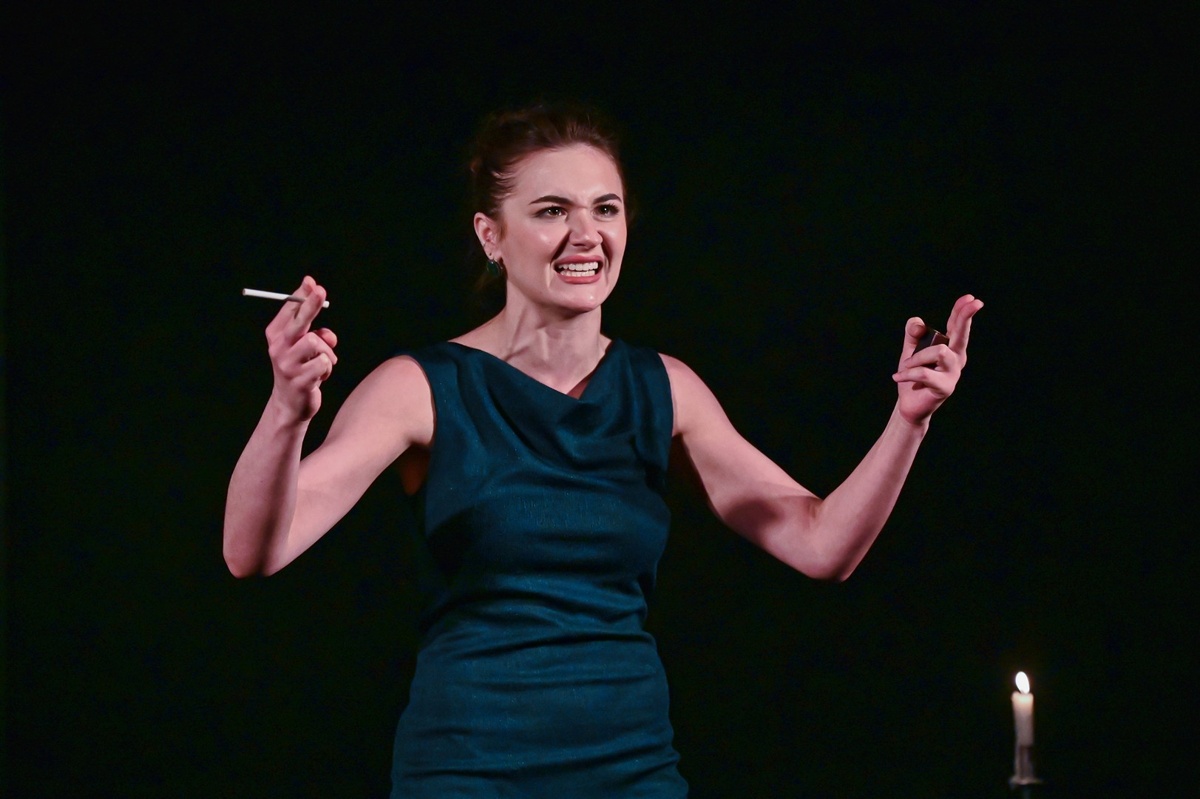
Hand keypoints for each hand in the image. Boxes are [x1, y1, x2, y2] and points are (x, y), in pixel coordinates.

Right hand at [264, 276, 337, 421]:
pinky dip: (328, 368)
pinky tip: (320, 377)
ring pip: (316, 343)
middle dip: (310, 305)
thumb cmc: (300, 368)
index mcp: (276, 336)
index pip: (288, 310)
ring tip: (324, 363)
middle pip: (298, 323)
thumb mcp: (304, 349)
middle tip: (321, 290)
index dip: (300, 295)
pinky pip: (324, 363)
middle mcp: (278, 348)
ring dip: (327, 351)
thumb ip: (316, 335)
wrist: (290, 402)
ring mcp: (287, 365)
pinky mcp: (300, 380)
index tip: (311, 282)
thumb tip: (329, 335)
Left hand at [891, 294, 982, 424]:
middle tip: (976, 302)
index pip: (957, 326)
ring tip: (906, 367)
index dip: (963, 311)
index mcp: (950, 347)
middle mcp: (956, 358)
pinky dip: (907, 374)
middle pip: (961, 334)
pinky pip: (924, 372)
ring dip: (917, 357)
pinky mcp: (945, 387)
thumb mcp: (911, 349)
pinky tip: (897, 377)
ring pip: (938, 352)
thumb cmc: (912, 375)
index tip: (971, 298)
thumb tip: (919, 323)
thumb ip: (914, 333)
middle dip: (966, 317)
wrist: (909, 403)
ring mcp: (953, 373)